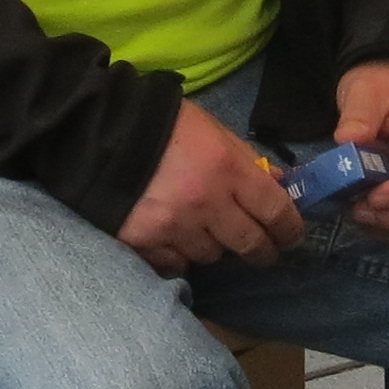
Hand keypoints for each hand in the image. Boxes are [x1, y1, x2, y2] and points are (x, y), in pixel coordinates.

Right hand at [118, 101, 305, 274]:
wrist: (98, 132)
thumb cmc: (164, 125)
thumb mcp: (213, 130)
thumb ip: (246, 159)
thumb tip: (278, 184)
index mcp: (228, 169)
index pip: (276, 211)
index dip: (290, 229)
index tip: (290, 237)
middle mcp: (207, 203)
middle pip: (250, 244)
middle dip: (262, 251)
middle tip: (262, 252)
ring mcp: (175, 227)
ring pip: (211, 256)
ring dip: (213, 247)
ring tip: (202, 231)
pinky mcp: (145, 243)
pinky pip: (175, 263)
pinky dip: (178, 254)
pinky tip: (172, 238)